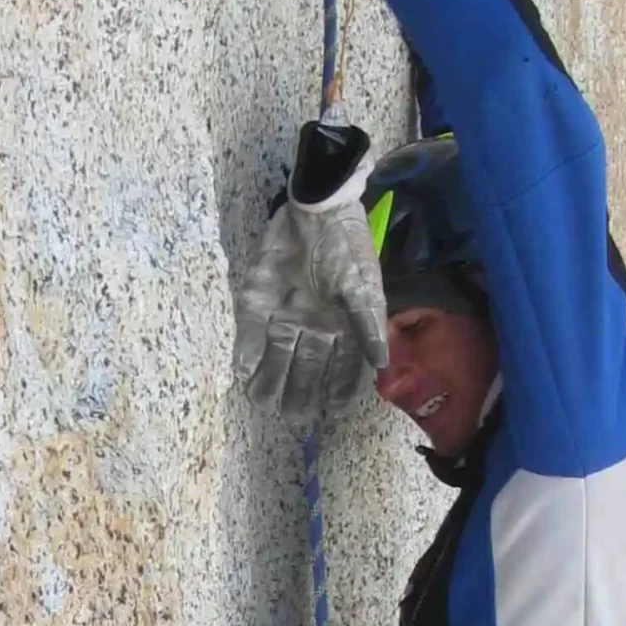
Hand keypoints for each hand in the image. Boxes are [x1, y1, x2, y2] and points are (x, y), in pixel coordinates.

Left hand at [232, 122, 389, 424]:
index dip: (338, 392)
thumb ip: (368, 324)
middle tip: (292, 418)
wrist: (317, 207)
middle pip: (305, 369)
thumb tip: (382, 364)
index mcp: (341, 327)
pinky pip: (250, 335)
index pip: (342, 370)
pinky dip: (246, 354)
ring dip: (269, 381)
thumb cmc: (347, 246)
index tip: (331, 414)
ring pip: (276, 358)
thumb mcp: (363, 285)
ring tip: (263, 404)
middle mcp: (312, 328)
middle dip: (298, 394)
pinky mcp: (257, 302)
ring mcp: (284, 316)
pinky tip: (243, 374)